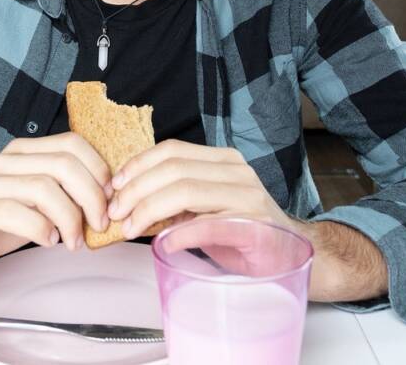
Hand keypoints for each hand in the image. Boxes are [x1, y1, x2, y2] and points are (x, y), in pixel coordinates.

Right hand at [0, 132, 111, 283]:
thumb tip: (107, 200)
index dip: (99, 169)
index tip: (109, 198)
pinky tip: (48, 241)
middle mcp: (6, 162)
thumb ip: (63, 193)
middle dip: (91, 197)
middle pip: (64, 165)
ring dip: (69, 218)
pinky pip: (15, 212)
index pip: (72, 144)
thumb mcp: (33, 202)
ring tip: (72, 241)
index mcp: (23, 153)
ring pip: (44, 188)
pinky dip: (40, 228)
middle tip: (99, 224)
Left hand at [107, 139, 300, 238]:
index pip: (172, 150)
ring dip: (149, 210)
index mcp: (223, 160)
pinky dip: (179, 235)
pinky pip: (207, 225)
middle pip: (174, 169)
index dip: (138, 164)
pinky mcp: (253, 225)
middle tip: (115, 211)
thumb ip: (177, 200)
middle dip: (136, 190)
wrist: (290, 256)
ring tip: (130, 227)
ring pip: (186, 191)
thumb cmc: (245, 233)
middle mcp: (236, 172)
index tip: (115, 184)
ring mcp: (247, 196)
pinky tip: (164, 244)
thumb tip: (129, 202)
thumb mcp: (207, 208)